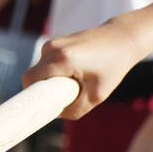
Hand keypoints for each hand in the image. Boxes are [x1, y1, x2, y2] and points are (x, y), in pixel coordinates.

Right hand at [22, 18, 146, 118]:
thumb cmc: (113, 66)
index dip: (29, 96)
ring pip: (39, 70)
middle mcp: (53, 48)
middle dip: (43, 91)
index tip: (36, 108)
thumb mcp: (98, 95)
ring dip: (51, 81)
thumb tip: (55, 113)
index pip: (30, 80)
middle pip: (33, 77)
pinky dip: (55, 72)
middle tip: (63, 99)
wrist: (123, 38)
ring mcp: (53, 43)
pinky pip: (46, 63)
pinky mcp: (56, 42)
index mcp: (63, 59)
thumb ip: (75, 109)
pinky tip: (74, 75)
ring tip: (74, 83)